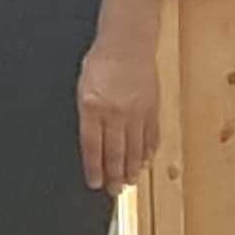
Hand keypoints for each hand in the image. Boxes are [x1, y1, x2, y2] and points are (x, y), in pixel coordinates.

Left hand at [78, 32, 161, 191]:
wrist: (127, 43)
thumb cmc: (100, 64)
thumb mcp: (82, 89)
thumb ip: (87, 117)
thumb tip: (91, 144)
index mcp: (92, 108)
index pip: (92, 147)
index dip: (94, 169)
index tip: (95, 183)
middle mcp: (116, 113)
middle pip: (115, 152)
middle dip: (114, 175)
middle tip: (113, 191)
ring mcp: (137, 112)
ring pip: (134, 148)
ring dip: (131, 168)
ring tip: (128, 183)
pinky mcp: (152, 108)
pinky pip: (150, 136)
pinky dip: (147, 151)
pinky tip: (144, 162)